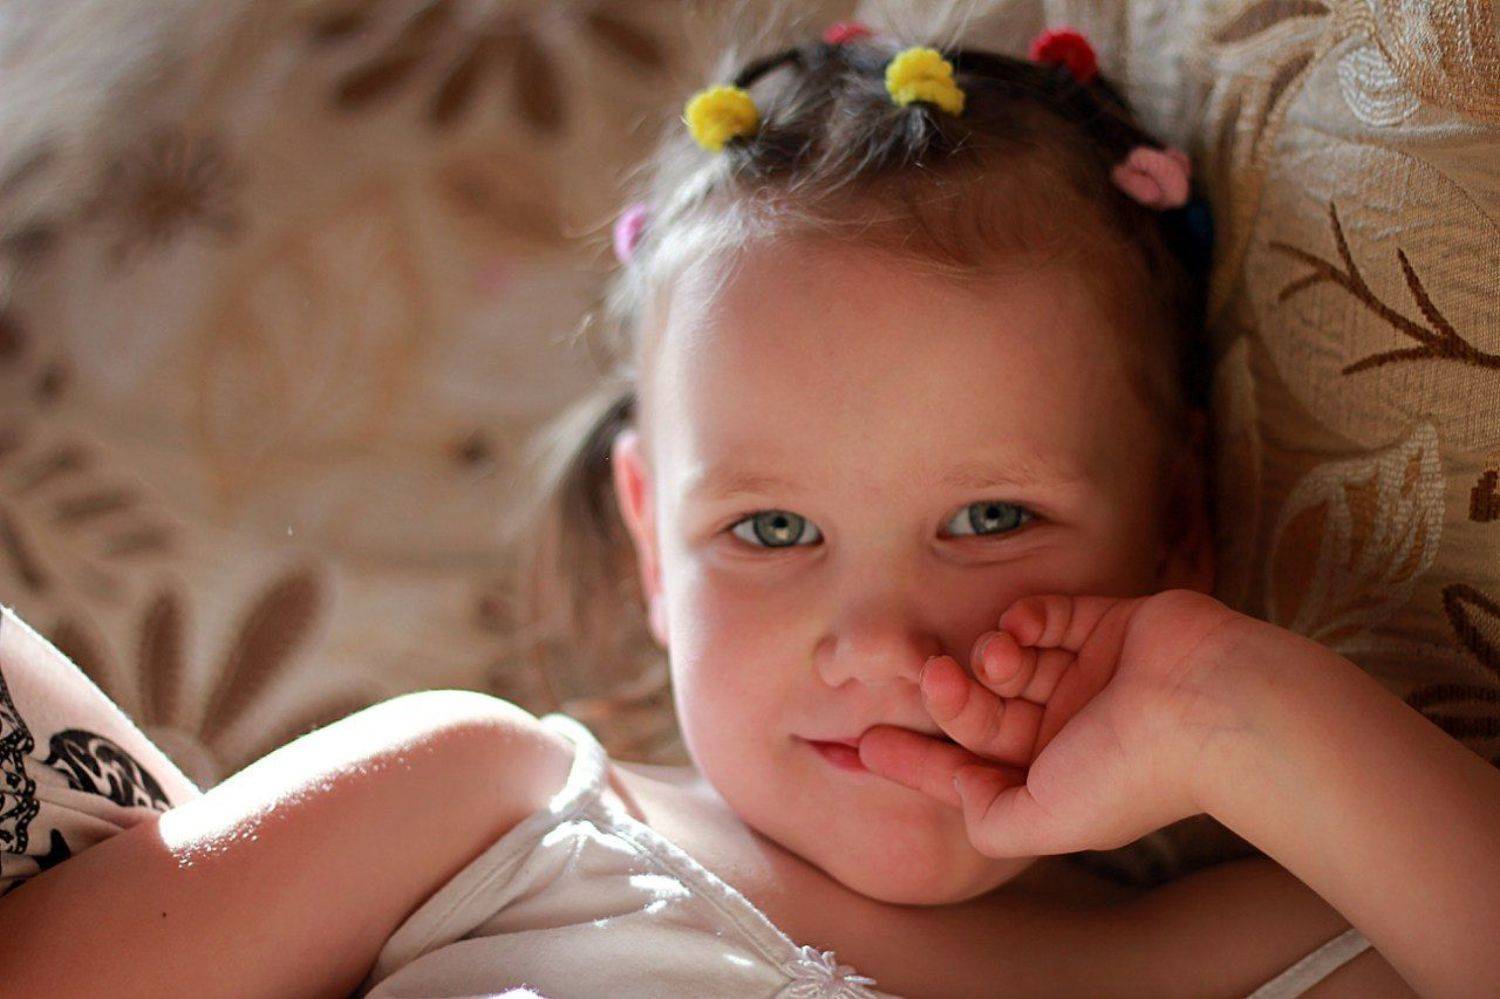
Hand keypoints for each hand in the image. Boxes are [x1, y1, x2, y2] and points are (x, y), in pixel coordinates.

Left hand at [857, 589, 1250, 856]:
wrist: (1209, 706)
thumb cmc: (1130, 773)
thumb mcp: (1042, 822)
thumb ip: (989, 817)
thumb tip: (955, 791)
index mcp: (1054, 779)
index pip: (969, 769)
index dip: (915, 760)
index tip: (858, 745)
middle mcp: (1066, 728)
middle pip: (981, 712)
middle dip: (948, 699)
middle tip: (929, 678)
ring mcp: (1086, 674)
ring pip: (1006, 660)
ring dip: (988, 657)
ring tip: (996, 658)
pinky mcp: (1105, 623)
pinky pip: (1043, 615)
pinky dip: (1024, 618)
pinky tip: (1025, 629)